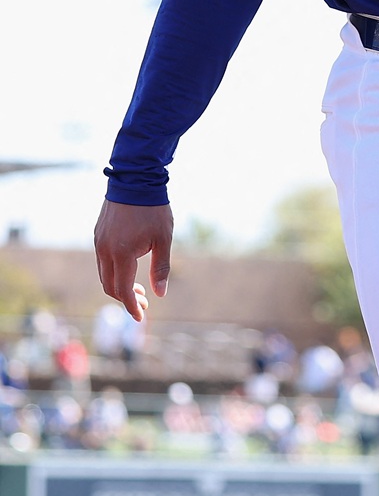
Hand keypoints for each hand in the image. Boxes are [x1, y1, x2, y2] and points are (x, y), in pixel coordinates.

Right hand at [94, 199, 173, 320]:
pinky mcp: (98, 234)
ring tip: (138, 287)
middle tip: (144, 301)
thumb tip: (160, 294)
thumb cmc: (153, 209)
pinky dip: (113, 271)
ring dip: (119, 285)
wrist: (135, 179)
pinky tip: (129, 267)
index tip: (141, 317)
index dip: (132, 307)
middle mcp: (104, 251)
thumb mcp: (163, 239)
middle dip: (126, 298)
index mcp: (121, 254)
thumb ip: (160, 268)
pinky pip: (102, 260)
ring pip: (104, 274)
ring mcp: (98, 242)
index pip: (123, 291)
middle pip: (110, 286)